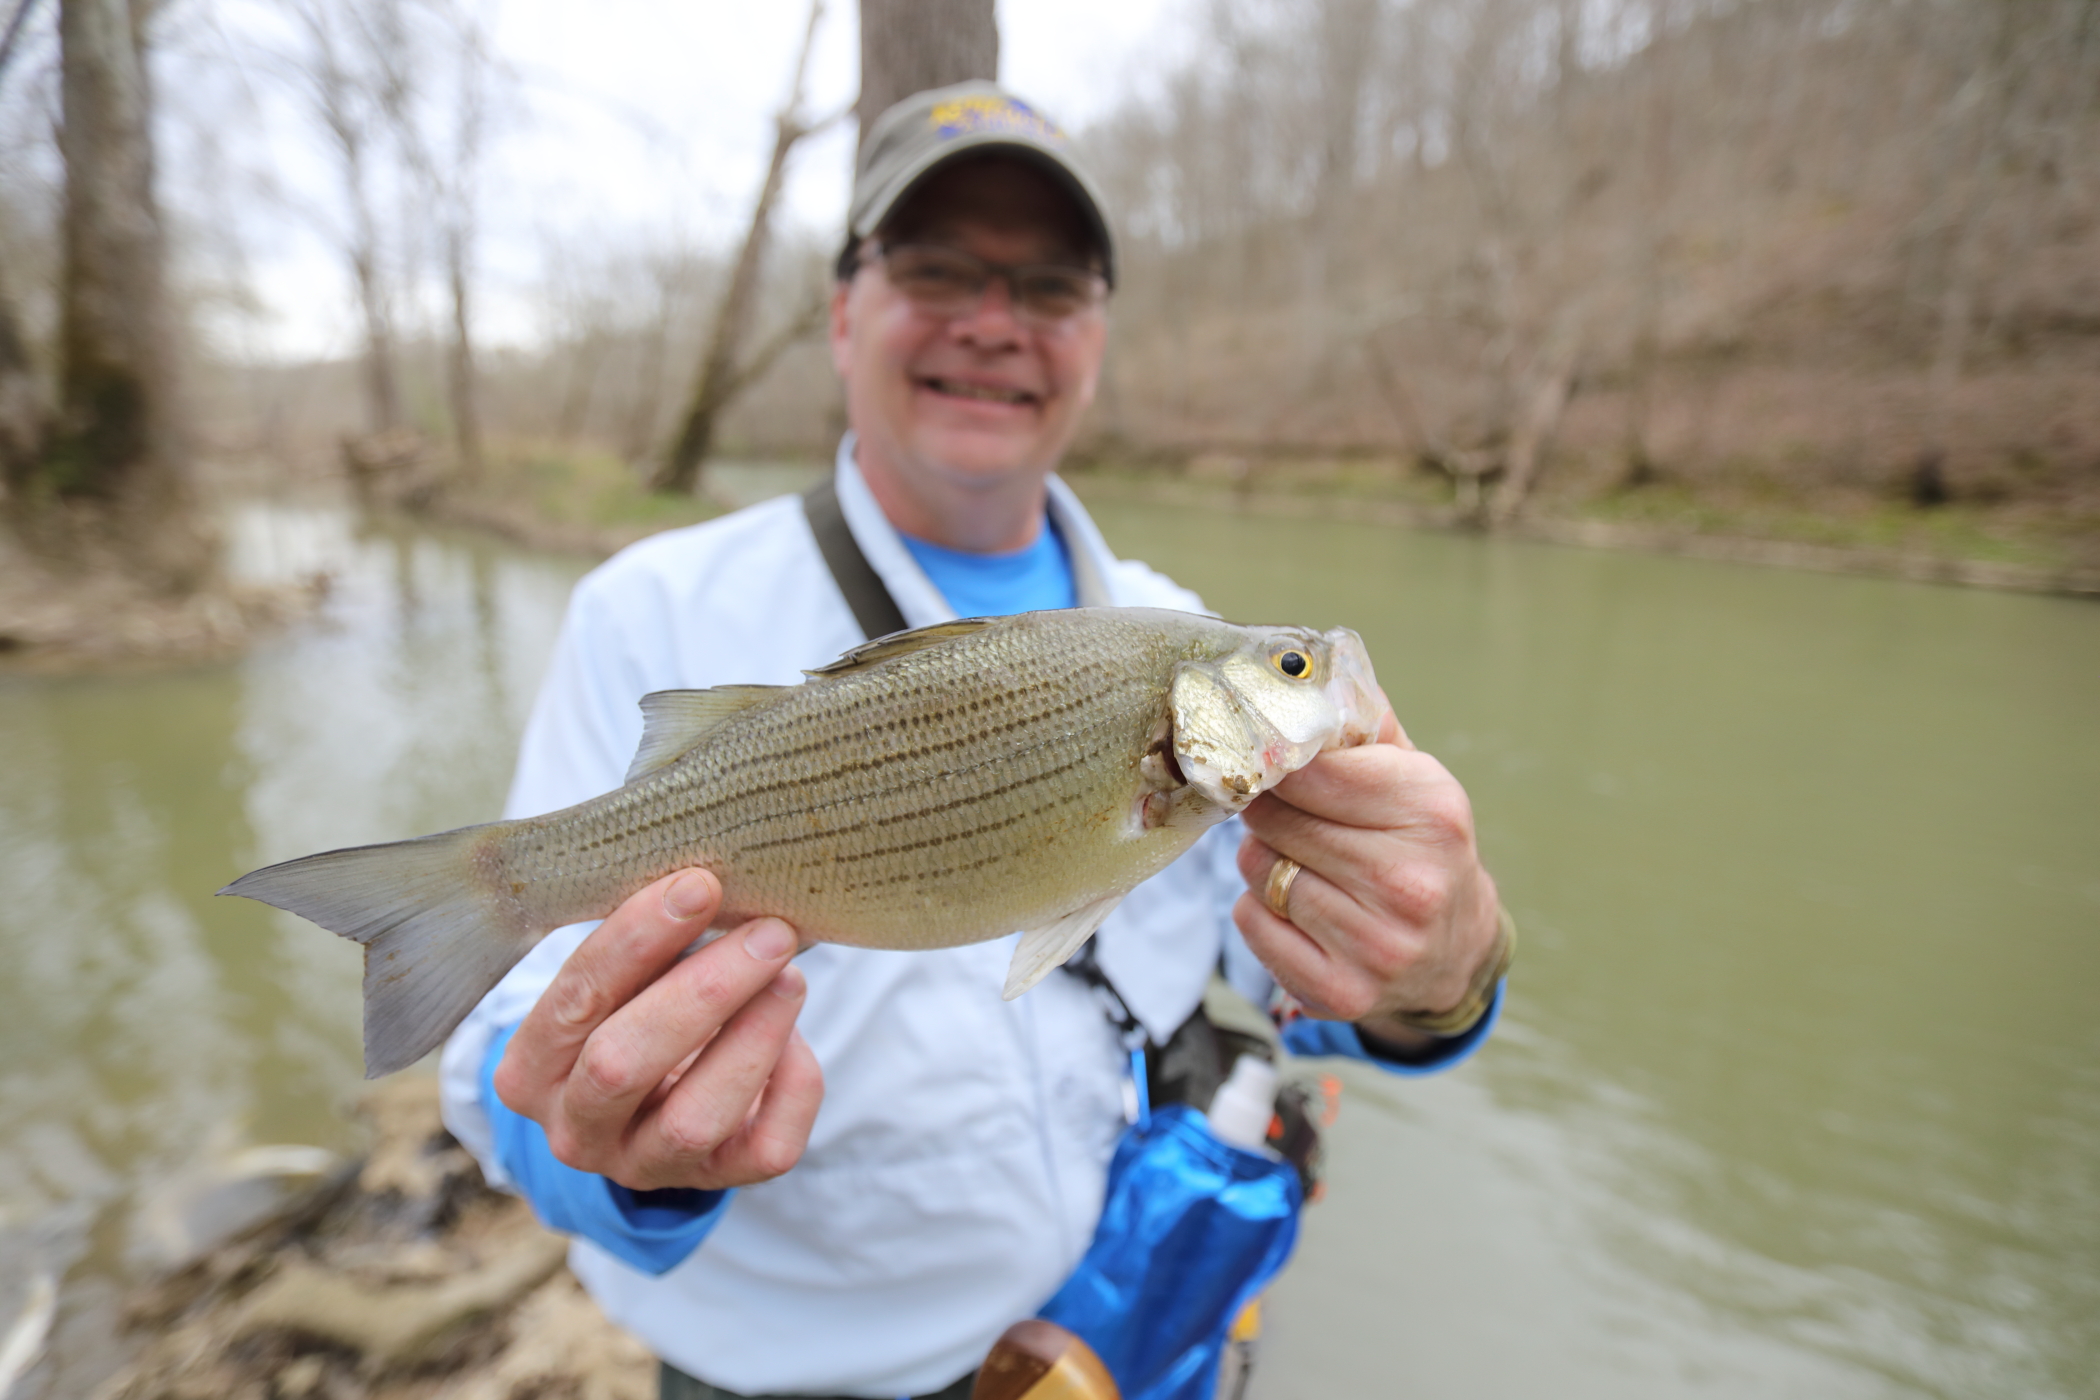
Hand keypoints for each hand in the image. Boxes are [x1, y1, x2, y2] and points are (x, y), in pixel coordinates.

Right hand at [491, 869, 824, 1191]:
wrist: (652, 1104)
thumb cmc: (632, 1012)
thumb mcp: (616, 984)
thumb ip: (646, 946)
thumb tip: (710, 883)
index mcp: (531, 1070)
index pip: (576, 1000)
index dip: (637, 941)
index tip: (698, 886)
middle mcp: (575, 1130)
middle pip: (623, 1065)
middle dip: (704, 990)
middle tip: (768, 933)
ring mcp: (641, 1166)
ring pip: (694, 1119)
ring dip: (753, 1036)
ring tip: (790, 975)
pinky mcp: (712, 1183)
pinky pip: (764, 1149)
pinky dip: (793, 1084)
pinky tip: (796, 1036)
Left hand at [1234, 703, 1501, 1047]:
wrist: (1452, 952)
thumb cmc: (1418, 847)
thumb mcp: (1412, 777)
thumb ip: (1360, 724)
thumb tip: (1298, 665)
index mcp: (1432, 812)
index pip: (1311, 769)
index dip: (1279, 761)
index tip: (1272, 761)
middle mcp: (1410, 882)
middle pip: (1276, 820)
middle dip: (1269, 811)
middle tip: (1286, 815)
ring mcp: (1377, 945)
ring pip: (1259, 871)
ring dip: (1262, 861)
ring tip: (1301, 863)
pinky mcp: (1341, 991)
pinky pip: (1252, 925)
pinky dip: (1260, 911)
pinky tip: (1297, 908)